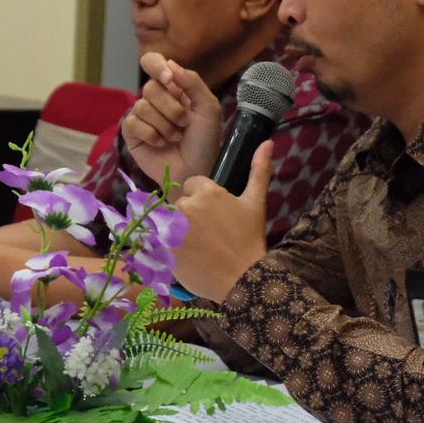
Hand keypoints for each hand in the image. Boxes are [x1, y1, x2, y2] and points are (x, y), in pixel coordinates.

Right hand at [122, 52, 222, 188]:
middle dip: (171, 108)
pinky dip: (151, 135)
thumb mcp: (208, 107)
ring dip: (164, 125)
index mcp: (173, 87)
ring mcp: (141, 116)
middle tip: (184, 124)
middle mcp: (155, 98)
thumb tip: (170, 63)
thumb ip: (192, 82)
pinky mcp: (132, 133)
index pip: (153, 62)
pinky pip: (133, 123)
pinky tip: (161, 144)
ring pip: (142, 106)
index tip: (168, 79)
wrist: (196, 170)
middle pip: (150, 87)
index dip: (156, 65)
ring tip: (175, 137)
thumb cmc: (204, 140)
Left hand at [173, 140, 271, 301]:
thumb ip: (259, 171)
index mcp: (206, 191)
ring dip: (174, 228)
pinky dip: (165, 245)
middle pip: (178, 202)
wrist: (243, 280)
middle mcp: (186, 206)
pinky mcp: (163, 249)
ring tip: (194, 245)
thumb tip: (267, 142)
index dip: (201, 199)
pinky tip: (183, 254)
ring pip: (165, 219)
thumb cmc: (250, 240)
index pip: (192, 185)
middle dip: (187, 213)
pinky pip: (156, 239)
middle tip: (205, 233)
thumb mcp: (255, 203)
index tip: (213, 216)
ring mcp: (172, 228)